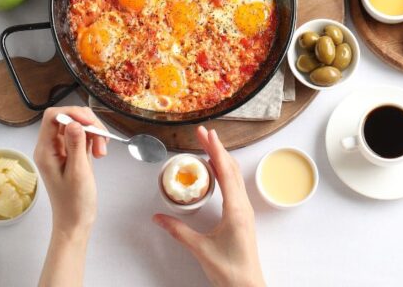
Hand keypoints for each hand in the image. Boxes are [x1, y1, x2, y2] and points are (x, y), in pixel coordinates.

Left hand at [33, 106, 108, 235]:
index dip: (72, 113)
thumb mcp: (78, 172)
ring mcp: (62, 149)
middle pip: (68, 118)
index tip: (90, 123)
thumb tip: (74, 122)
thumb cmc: (74, 202)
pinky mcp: (72, 153)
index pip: (53, 117)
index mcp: (45, 150)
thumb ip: (76, 145)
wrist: (75, 222)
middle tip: (101, 141)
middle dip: (87, 124)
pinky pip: (83, 136)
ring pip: (78, 125)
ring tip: (102, 152)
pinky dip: (94, 139)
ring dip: (94, 132)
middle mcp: (51, 147)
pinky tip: (100, 152)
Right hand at [152, 127, 265, 286]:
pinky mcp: (242, 217)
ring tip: (208, 146)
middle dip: (217, 149)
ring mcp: (244, 211)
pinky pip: (234, 187)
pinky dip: (225, 173)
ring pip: (234, 177)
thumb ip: (178, 231)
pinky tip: (216, 172)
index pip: (225, 172)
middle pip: (231, 169)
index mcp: (236, 210)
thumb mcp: (200, 249)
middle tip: (203, 133)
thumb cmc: (230, 270)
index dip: (215, 150)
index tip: (207, 133)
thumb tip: (158, 217)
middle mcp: (243, 206)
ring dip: (222, 159)